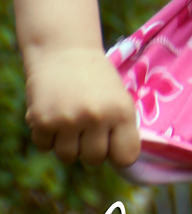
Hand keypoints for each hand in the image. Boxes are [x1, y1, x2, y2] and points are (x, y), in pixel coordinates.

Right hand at [23, 46, 140, 168]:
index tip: (111, 142)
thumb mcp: (118, 98)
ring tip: (70, 117)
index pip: (126, 157)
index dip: (117, 152)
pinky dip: (47, 135)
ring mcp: (68, 120)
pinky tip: (53, 112)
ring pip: (68, 156)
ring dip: (67, 142)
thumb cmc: (96, 79)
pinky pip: (45, 146)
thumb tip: (121, 163)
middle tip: (87, 124)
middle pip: (94, 160)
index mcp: (122, 111)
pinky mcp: (42, 121)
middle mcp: (97, 117)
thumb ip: (121, 129)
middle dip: (90, 146)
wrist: (63, 49)